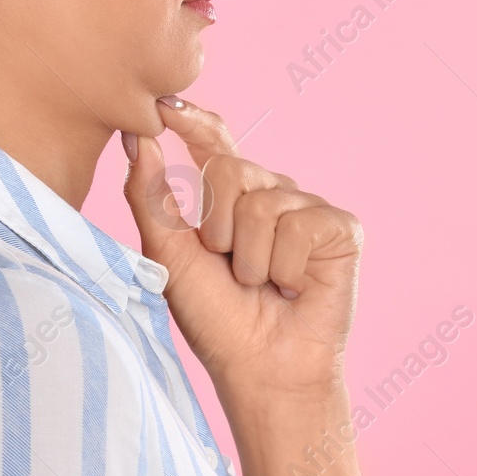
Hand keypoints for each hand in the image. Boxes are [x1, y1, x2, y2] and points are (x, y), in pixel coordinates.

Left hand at [121, 96, 362, 397]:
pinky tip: (295, 287)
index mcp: (230, 196)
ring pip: (262, 204)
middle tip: (232, 270)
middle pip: (229, 171)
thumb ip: (151, 196)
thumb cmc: (216, 319)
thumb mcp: (169, 255)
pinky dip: (287, 266)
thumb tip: (136, 138)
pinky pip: (300, 224)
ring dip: (251, 259)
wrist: (261, 368)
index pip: (214, 140)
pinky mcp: (340, 228)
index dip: (191, 120)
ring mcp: (307, 207)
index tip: (162, 106)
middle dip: (217, 230)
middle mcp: (271, 192)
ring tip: (264, 284)